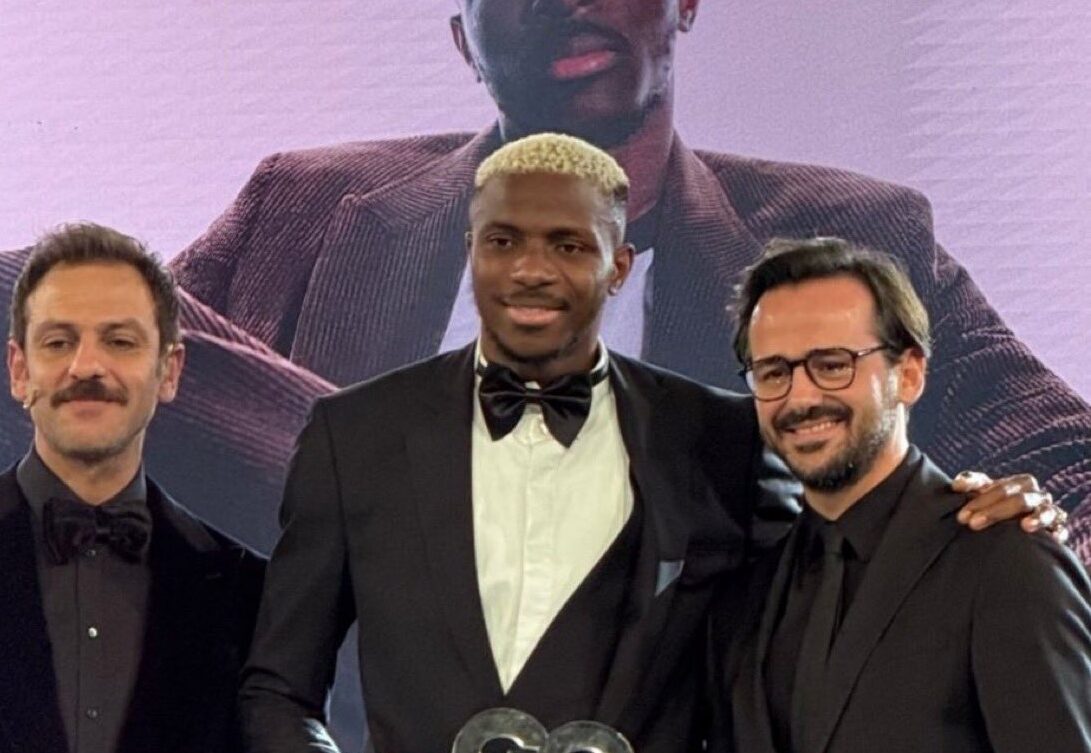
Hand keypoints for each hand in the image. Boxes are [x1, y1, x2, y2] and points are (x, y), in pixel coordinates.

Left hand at [951, 471, 1068, 543]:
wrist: (1015, 524)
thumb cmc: (994, 505)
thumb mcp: (982, 494)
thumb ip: (970, 485)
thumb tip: (956, 485)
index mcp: (1018, 484)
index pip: (1000, 488)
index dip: (980, 500)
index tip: (962, 516)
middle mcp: (1035, 495)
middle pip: (1018, 500)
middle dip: (995, 512)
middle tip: (972, 524)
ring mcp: (1048, 511)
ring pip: (1045, 511)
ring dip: (1036, 518)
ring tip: (1025, 526)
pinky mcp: (1057, 529)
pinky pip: (1060, 529)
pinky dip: (1057, 532)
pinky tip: (1052, 537)